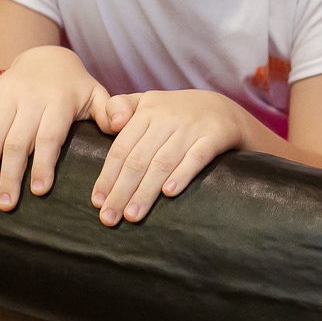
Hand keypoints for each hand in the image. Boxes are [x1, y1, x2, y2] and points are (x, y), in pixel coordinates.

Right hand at [0, 46, 122, 209]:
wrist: (45, 56)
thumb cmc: (75, 87)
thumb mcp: (96, 95)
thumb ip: (109, 113)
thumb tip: (124, 126)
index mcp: (59, 100)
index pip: (49, 137)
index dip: (43, 164)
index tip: (40, 191)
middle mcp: (31, 97)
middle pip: (17, 141)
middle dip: (10, 175)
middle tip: (7, 204)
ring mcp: (8, 95)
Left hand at [91, 89, 250, 225]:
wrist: (224, 108)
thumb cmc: (177, 113)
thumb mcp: (148, 102)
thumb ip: (120, 107)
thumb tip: (109, 126)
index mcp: (147, 110)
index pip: (122, 147)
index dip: (108, 175)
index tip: (97, 202)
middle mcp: (168, 117)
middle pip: (139, 158)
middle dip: (122, 190)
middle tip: (109, 218)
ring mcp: (192, 126)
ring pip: (163, 161)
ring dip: (146, 191)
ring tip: (133, 215)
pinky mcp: (216, 134)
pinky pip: (197, 156)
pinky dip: (182, 174)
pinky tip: (169, 192)